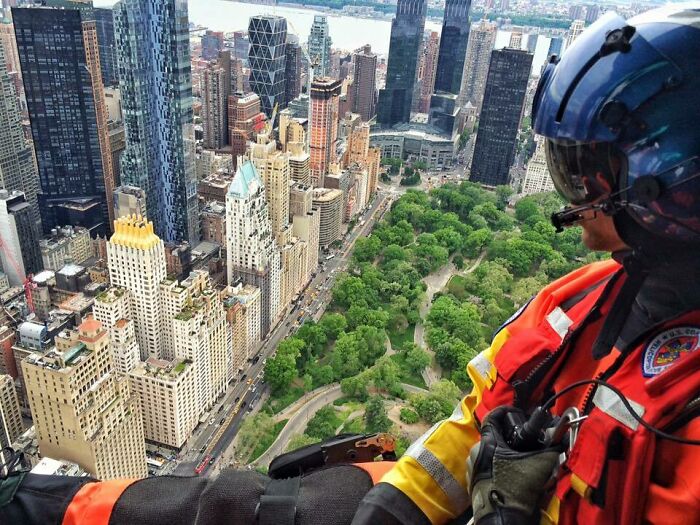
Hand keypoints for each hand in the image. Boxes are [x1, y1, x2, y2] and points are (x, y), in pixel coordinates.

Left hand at [467, 406, 562, 524]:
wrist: (503, 517)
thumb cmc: (517, 489)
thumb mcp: (539, 465)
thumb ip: (551, 447)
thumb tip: (562, 435)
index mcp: (487, 443)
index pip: (492, 418)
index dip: (504, 412)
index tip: (515, 414)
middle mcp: (475, 452)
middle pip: (491, 435)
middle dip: (507, 435)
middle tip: (522, 439)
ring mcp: (472, 467)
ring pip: (487, 451)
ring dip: (501, 451)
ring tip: (518, 456)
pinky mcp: (472, 480)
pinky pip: (484, 465)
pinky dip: (495, 464)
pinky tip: (509, 471)